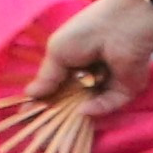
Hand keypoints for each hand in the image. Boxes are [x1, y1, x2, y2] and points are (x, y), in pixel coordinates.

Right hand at [30, 0, 152, 111]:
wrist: (122, 26)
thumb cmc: (86, 32)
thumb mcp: (57, 51)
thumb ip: (47, 77)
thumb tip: (29, 95)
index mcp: (72, 63)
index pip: (55, 88)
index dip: (41, 101)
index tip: (26, 114)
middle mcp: (89, 75)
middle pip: (71, 101)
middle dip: (57, 114)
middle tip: (41, 127)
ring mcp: (108, 83)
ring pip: (90, 106)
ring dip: (75, 114)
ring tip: (61, 120)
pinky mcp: (126, 89)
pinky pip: (109, 104)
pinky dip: (98, 108)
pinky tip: (84, 109)